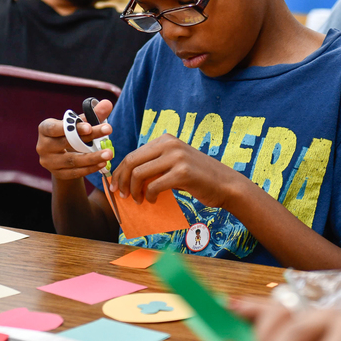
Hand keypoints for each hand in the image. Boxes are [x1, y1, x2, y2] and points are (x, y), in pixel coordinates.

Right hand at [37, 98, 114, 180]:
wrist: (63, 156)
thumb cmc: (71, 134)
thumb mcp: (79, 124)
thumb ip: (93, 114)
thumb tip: (108, 103)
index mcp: (45, 128)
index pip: (55, 128)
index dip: (72, 128)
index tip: (89, 127)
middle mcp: (43, 146)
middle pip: (67, 143)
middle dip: (89, 138)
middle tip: (108, 131)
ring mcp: (49, 162)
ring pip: (72, 160)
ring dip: (92, 157)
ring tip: (109, 153)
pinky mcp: (58, 174)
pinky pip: (75, 172)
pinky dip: (90, 168)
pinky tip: (103, 163)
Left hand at [110, 134, 240, 207]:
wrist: (226, 185)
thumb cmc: (198, 178)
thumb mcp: (175, 164)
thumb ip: (155, 165)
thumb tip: (127, 177)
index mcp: (166, 139)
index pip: (133, 154)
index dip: (120, 172)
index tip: (115, 186)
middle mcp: (170, 144)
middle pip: (132, 162)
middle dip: (122, 181)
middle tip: (121, 196)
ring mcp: (177, 157)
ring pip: (139, 174)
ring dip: (134, 191)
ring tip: (139, 200)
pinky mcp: (183, 173)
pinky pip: (154, 186)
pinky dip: (150, 196)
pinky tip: (153, 201)